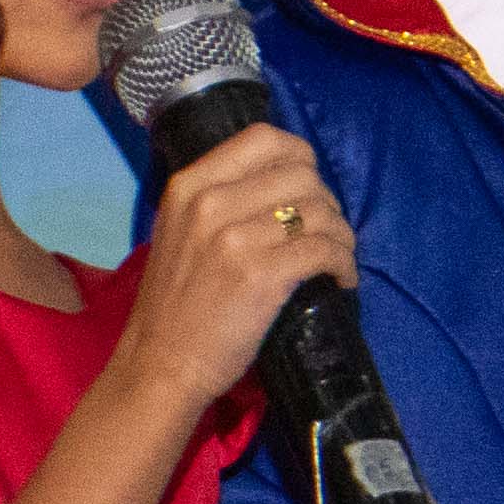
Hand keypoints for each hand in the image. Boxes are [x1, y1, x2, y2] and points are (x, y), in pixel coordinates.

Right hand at [121, 124, 359, 417]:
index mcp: (190, 185)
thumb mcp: (179, 231)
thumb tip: (279, 182)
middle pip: (301, 175)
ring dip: (341, 235)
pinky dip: (343, 263)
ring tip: (338, 256)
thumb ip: (218, 200)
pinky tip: (341, 278)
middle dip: (327, 201)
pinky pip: (324, 251)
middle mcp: (211, 203)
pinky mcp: (262, 276)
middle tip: (327, 230)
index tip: (309, 184)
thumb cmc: (174, 304)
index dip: (300, 156)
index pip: (263, 138)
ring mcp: (236, 239)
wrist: (160, 364)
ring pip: (320, 212)